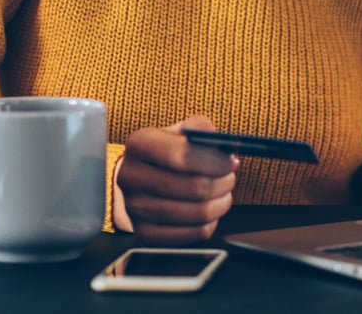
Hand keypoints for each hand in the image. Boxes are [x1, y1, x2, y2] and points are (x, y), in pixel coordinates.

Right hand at [112, 115, 238, 244]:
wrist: (139, 177)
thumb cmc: (165, 153)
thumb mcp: (178, 131)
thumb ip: (199, 127)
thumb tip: (218, 139)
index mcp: (139, 144)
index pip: (182, 155)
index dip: (214, 160)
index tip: (230, 161)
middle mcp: (131, 176)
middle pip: (194, 187)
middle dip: (223, 182)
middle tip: (229, 176)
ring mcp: (136, 208)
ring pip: (198, 213)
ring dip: (221, 203)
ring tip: (223, 193)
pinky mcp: (146, 233)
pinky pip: (194, 234)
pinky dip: (211, 222)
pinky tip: (209, 209)